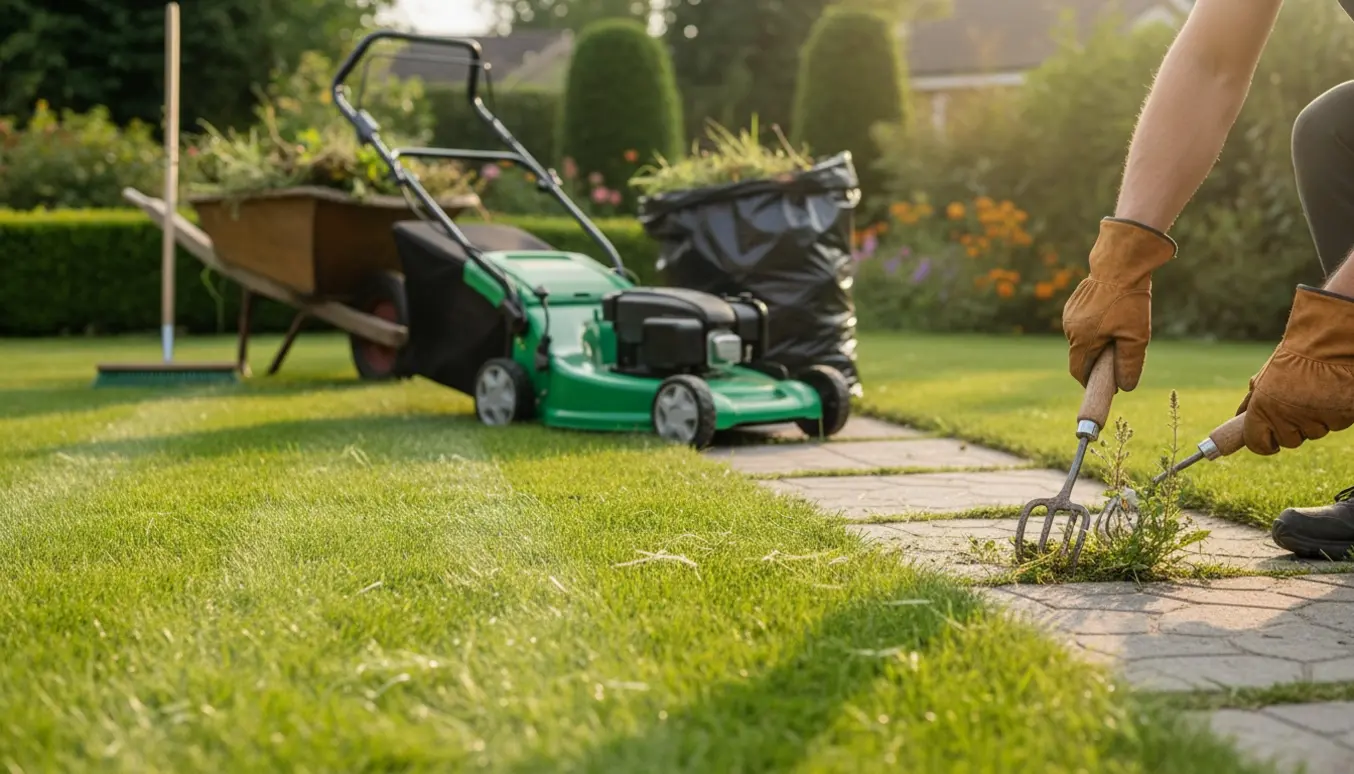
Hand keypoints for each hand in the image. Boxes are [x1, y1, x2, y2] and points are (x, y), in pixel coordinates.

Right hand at [1062, 218, 1176, 390]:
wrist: (1120, 262)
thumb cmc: (1129, 299)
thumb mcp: (1136, 336)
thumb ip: (1129, 365)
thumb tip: (1125, 386)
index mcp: (1082, 340)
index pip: (1078, 371)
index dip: (1090, 381)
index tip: (1107, 385)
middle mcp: (1070, 329)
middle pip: (1081, 355)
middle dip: (1097, 360)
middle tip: (1120, 354)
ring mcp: (1070, 315)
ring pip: (1082, 339)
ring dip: (1097, 342)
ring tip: (1119, 330)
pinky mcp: (1074, 304)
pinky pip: (1082, 324)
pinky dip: (1095, 327)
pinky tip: (1112, 316)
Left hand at [1238, 286, 1353, 454]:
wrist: (1328, 342)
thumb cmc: (1294, 358)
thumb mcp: (1265, 378)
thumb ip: (1252, 401)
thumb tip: (1238, 419)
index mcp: (1262, 409)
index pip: (1257, 444)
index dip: (1263, 442)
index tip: (1269, 440)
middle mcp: (1287, 418)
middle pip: (1289, 441)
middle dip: (1292, 428)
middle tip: (1297, 404)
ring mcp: (1316, 420)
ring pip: (1314, 432)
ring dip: (1314, 419)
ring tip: (1316, 392)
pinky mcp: (1341, 417)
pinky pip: (1335, 424)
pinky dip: (1334, 413)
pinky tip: (1332, 392)